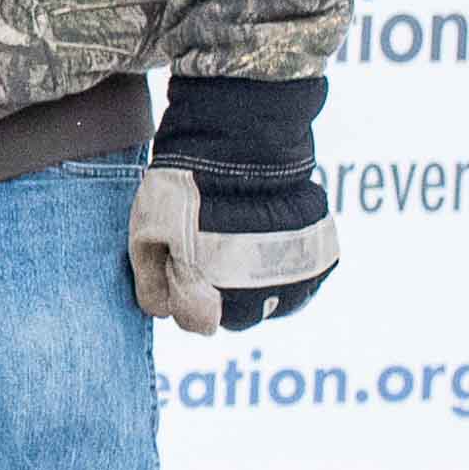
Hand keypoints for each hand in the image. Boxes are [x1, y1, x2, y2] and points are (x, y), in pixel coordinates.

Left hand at [129, 74, 338, 334]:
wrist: (244, 145)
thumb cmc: (186, 189)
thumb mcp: (147, 233)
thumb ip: (151, 281)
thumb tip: (161, 311)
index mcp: (209, 296)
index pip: (196, 323)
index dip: (184, 299)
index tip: (183, 272)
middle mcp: (256, 298)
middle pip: (238, 318)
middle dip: (223, 298)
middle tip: (214, 258)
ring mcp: (294, 280)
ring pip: (275, 305)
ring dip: (259, 287)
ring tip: (244, 247)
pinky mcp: (321, 259)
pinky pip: (305, 282)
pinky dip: (289, 270)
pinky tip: (271, 242)